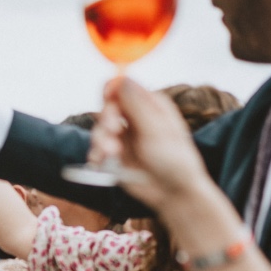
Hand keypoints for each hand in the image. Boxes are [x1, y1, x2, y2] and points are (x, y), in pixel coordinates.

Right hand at [90, 76, 214, 211]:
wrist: (173, 192)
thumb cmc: (174, 159)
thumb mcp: (156, 129)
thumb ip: (137, 104)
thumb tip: (121, 77)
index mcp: (149, 104)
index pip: (122, 88)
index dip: (111, 91)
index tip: (106, 98)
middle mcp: (134, 117)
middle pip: (107, 108)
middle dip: (105, 120)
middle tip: (112, 133)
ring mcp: (123, 136)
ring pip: (99, 129)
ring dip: (100, 140)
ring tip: (110, 154)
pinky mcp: (114, 155)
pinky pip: (96, 149)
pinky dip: (95, 154)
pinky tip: (100, 161)